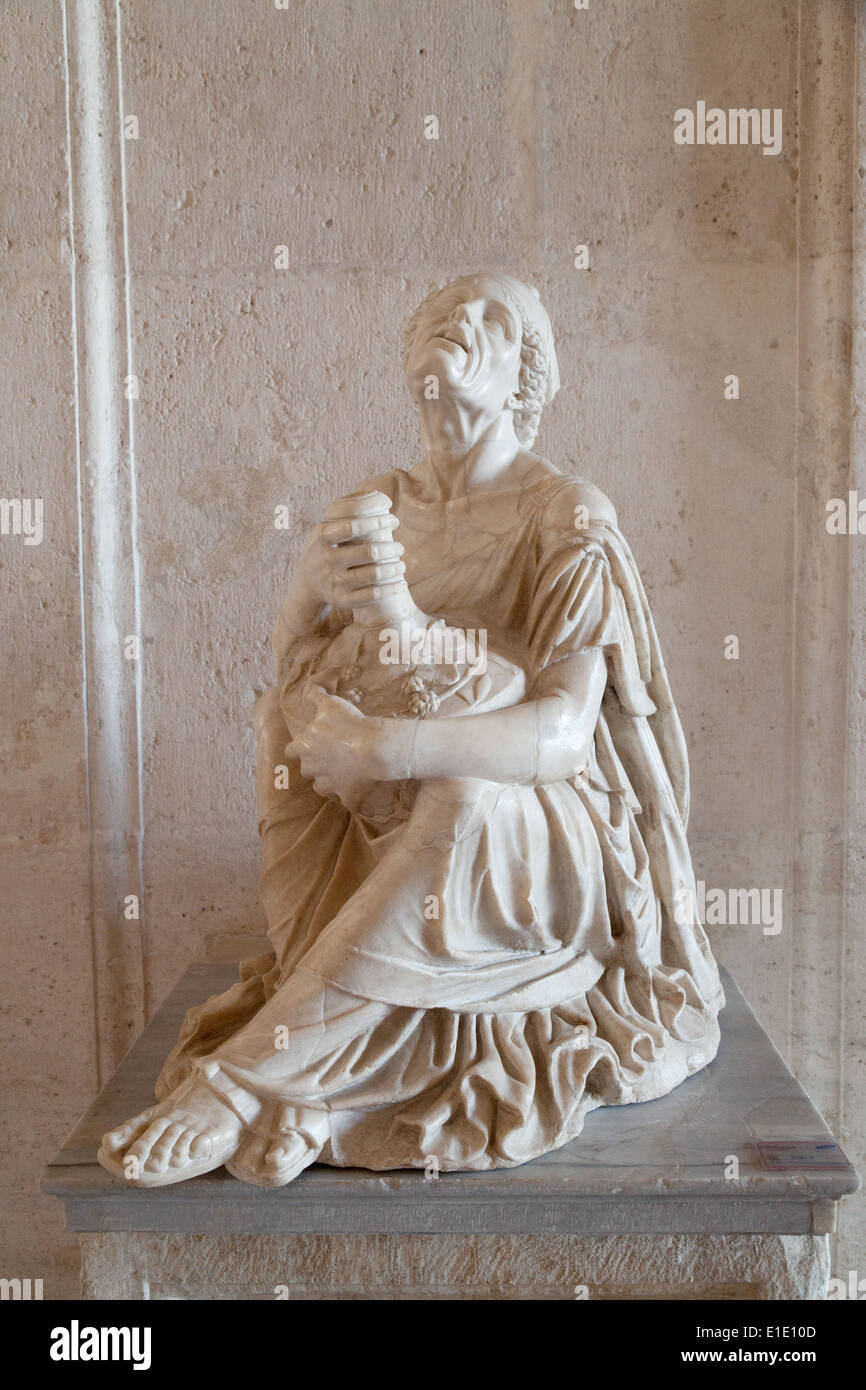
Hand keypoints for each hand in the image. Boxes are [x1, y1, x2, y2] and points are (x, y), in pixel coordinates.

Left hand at [284, 687, 392, 810]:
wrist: (374, 747)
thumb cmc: (350, 723)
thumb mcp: (330, 704)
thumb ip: (315, 695)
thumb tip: (308, 686)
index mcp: (304, 746)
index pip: (290, 750)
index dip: (298, 748)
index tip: (307, 745)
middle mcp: (311, 768)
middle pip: (306, 769)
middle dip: (315, 764)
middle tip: (331, 756)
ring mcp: (328, 784)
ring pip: (322, 787)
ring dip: (329, 781)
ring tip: (344, 772)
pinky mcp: (346, 796)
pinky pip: (345, 802)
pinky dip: (350, 798)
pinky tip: (358, 793)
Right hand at [289, 491, 406, 620]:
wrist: (307, 584)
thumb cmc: (324, 549)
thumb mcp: (324, 528)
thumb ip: (346, 512)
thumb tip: (379, 496)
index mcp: (323, 536)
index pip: (354, 526)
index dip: (377, 521)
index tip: (393, 520)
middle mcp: (327, 559)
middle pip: (369, 552)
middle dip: (391, 548)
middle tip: (400, 547)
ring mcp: (335, 581)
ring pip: (374, 574)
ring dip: (394, 568)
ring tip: (402, 564)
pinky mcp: (342, 599)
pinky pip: (373, 595)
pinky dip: (391, 588)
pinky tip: (401, 582)